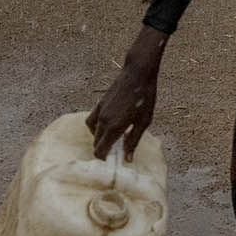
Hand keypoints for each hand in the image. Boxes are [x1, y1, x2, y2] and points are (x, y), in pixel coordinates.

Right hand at [87, 27, 165, 160]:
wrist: (138, 73)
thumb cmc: (145, 97)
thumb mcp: (144, 121)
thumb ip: (133, 141)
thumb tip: (127, 159)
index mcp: (114, 127)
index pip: (100, 151)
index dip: (103, 159)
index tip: (111, 163)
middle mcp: (103, 121)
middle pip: (96, 143)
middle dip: (102, 150)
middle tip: (114, 153)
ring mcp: (99, 111)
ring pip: (92, 132)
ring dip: (99, 139)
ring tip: (111, 140)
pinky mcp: (99, 103)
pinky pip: (91, 120)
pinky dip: (95, 127)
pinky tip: (107, 126)